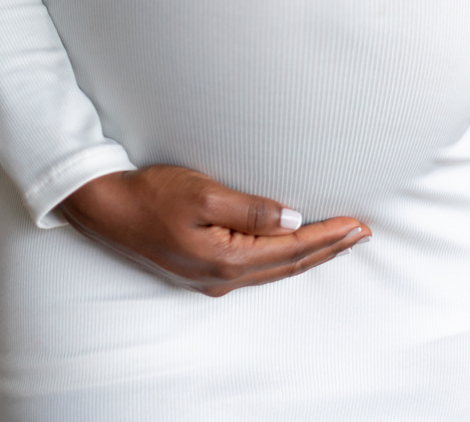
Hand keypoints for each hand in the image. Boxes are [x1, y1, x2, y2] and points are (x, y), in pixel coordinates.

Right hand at [59, 165, 368, 294]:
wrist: (108, 209)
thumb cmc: (152, 195)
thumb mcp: (203, 193)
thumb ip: (251, 210)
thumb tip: (292, 221)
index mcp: (227, 259)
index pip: (293, 249)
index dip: (329, 237)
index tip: (358, 225)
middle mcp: (224, 276)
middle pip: (289, 264)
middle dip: (328, 248)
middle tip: (361, 233)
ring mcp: (212, 276)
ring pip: (275, 268)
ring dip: (309, 254)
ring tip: (337, 239)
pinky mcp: (203, 267)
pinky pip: (257, 266)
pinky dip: (284, 256)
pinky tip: (291, 247)